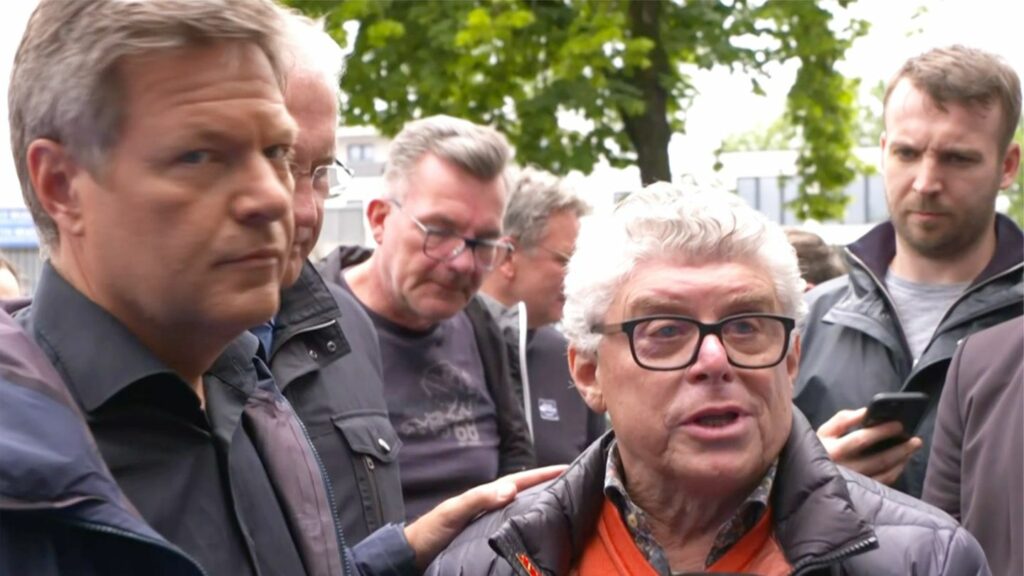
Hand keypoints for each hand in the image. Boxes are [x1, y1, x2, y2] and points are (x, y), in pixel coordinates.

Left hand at [404, 465, 565, 568]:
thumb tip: (511, 489)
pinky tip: (541, 534)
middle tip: (575, 487)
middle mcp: (493, 506)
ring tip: (566, 509)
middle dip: (550, 487)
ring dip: (543, 507)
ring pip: (524, 511)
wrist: (415, 554)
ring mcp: (492, 522)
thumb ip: (479, 499)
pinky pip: (517, 529)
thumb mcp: (454, 511)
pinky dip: (531, 527)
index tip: (568, 467)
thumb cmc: (431, 530)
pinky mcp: (489, 539)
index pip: (521, 480)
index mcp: (487, 495)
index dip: (544, 473)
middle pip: (527, 493)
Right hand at [816, 408, 922, 485]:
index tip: (899, 424)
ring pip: (884, 473)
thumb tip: (868, 412)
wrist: (809, 475)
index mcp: (833, 450)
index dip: (882, 431)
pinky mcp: (860, 493)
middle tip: (916, 440)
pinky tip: (902, 462)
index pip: (861, 439)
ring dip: (902, 460)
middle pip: (879, 459)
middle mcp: (845, 469)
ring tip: (912, 448)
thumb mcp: (824, 430)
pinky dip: (896, 472)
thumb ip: (843, 419)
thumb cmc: (819, 449)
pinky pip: (883, 483)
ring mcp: (854, 483)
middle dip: (901, 448)